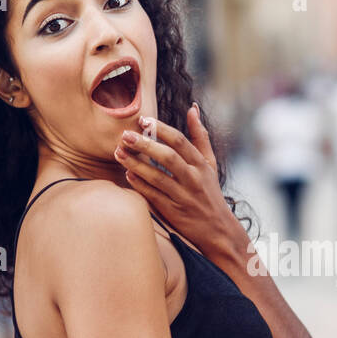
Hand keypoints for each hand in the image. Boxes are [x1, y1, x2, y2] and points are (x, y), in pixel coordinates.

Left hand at [113, 105, 239, 254]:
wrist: (217, 229)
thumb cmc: (210, 192)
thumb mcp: (210, 163)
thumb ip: (200, 136)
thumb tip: (192, 108)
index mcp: (201, 165)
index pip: (180, 142)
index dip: (161, 129)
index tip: (143, 120)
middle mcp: (193, 180)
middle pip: (168, 158)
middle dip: (145, 145)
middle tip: (125, 135)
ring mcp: (183, 196)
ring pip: (157, 177)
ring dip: (136, 164)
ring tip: (119, 152)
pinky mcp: (173, 212)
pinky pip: (154, 196)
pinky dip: (140, 185)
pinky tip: (128, 174)